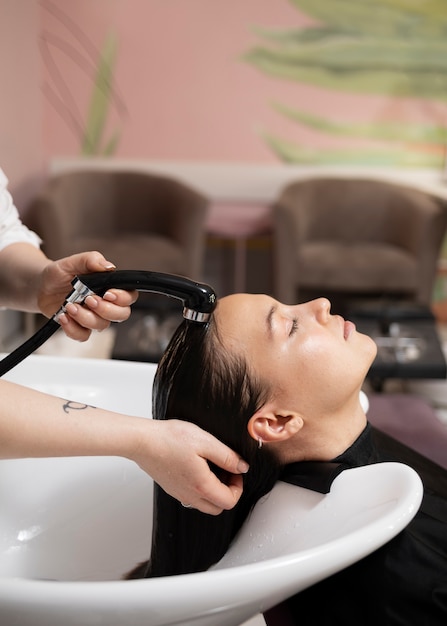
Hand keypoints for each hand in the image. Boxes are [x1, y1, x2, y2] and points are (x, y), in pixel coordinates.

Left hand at [37, 251, 137, 340]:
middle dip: (106, 310)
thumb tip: (109, 266)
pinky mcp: (80, 327)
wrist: (42, 286)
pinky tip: (63, 317)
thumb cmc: (60, 274)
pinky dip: (73, 329)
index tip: (108, 293)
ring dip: (86, 317)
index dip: (122, 298)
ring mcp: (93, 317)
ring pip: (102, 326)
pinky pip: (84, 336)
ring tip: (70, 306)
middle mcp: (105, 304)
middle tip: (89, 300)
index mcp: (109, 286)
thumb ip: (92, 260)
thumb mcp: (73, 262)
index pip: (129, 296)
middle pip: (122, 315)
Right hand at [133, 419, 248, 514]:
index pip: (229, 501)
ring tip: (212, 468)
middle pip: (218, 508)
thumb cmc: (170, 439)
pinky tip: (197, 467)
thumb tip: (242, 467)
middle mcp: (190, 495)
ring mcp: (179, 493)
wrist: (142, 441)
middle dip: (228, 492)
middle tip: (227, 471)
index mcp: (202, 486)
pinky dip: (200, 489)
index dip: (238, 487)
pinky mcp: (171, 488)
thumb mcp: (206, 441)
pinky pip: (191, 497)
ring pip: (204, 504)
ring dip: (214, 491)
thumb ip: (227, 456)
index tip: (236, 470)